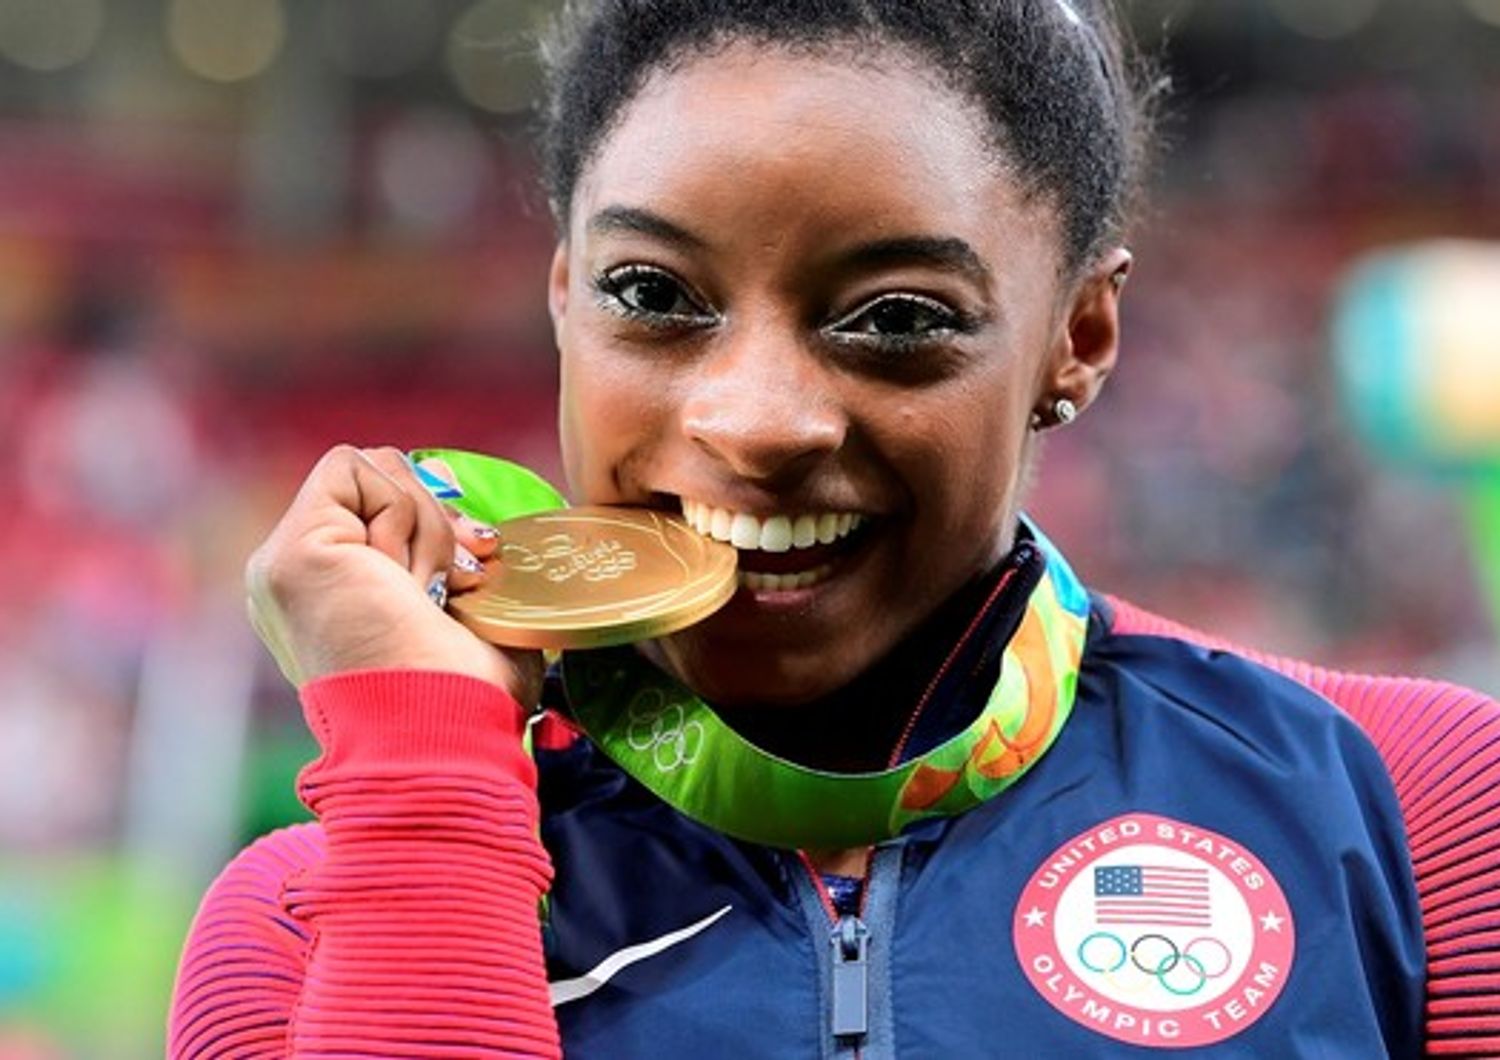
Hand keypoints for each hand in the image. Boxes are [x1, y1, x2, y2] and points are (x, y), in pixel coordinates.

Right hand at [245, 445, 542, 706]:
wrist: (446, 735)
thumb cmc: (473, 699)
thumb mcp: (474, 621)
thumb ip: (459, 570)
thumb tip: (475, 534)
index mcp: (335, 601)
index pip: (380, 511)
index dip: (436, 519)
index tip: (476, 556)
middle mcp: (300, 583)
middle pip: (377, 482)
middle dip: (437, 518)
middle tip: (459, 577)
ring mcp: (285, 567)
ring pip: (371, 469)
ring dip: (426, 524)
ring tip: (427, 591)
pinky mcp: (292, 554)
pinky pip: (352, 468)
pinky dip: (401, 513)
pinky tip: (405, 579)